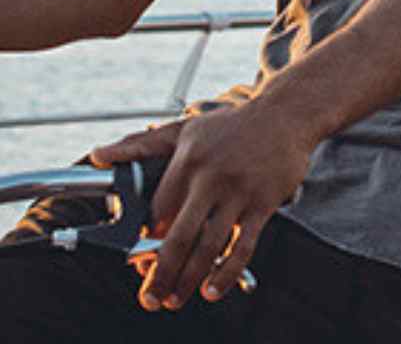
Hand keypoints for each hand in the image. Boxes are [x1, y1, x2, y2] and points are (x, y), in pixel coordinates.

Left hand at [91, 99, 313, 311]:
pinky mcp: (264, 202)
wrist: (286, 114)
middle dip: (160, 274)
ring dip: (188, 280)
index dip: (146, 242)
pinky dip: (226, 273)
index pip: (158, 213)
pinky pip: (243, 246)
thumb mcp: (185, 129)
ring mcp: (239, 191)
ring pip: (209, 247)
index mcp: (189, 160)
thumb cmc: (233, 125)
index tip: (140, 262)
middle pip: (179, 237)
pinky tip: (212, 289)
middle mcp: (212, 177)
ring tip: (176, 299)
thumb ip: (141, 144)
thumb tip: (99, 155)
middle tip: (150, 298)